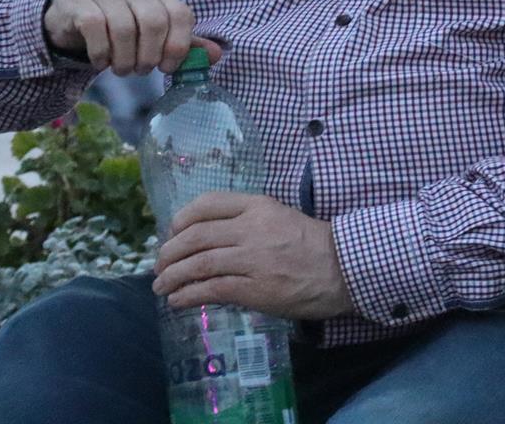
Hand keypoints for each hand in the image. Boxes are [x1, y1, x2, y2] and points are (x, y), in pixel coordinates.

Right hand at [42, 0, 216, 74]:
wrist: (71, 7)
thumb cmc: (120, 22)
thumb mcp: (153, 29)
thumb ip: (182, 42)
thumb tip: (216, 55)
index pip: (181, 15)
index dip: (179, 46)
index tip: (168, 68)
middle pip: (154, 23)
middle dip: (150, 56)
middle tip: (142, 71)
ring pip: (124, 29)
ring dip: (125, 60)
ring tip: (122, 70)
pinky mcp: (81, 3)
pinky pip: (95, 29)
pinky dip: (101, 54)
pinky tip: (101, 63)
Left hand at [153, 193, 354, 319]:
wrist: (345, 267)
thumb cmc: (314, 244)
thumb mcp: (281, 218)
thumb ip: (249, 222)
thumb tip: (210, 239)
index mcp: (260, 206)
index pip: (208, 203)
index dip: (182, 219)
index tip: (171, 232)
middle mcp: (253, 228)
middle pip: (196, 236)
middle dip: (169, 252)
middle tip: (160, 265)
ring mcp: (253, 259)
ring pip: (199, 263)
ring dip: (172, 276)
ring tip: (161, 286)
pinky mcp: (255, 289)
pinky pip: (212, 290)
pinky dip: (188, 295)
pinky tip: (178, 301)